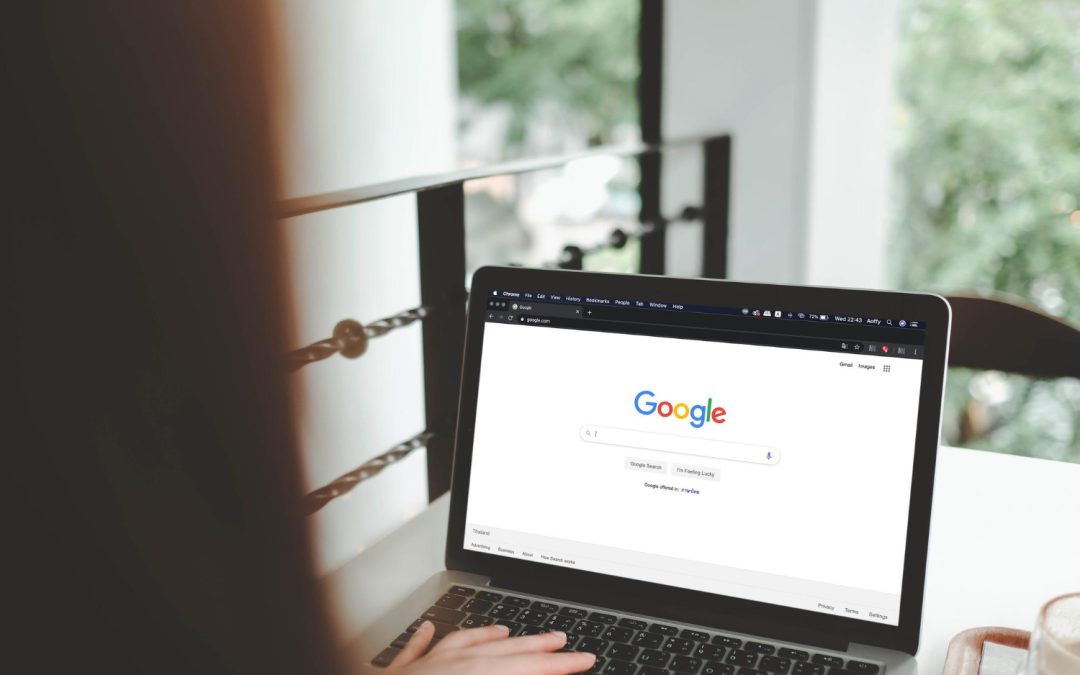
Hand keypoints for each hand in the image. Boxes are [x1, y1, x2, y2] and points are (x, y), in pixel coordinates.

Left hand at [385, 622, 595, 674]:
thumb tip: (533, 668)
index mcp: (474, 673)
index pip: (527, 667)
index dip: (560, 665)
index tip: (585, 659)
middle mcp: (450, 666)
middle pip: (502, 651)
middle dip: (535, 645)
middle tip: (562, 641)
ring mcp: (422, 668)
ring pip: (463, 644)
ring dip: (489, 637)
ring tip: (509, 632)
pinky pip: (416, 649)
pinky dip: (426, 638)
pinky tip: (428, 627)